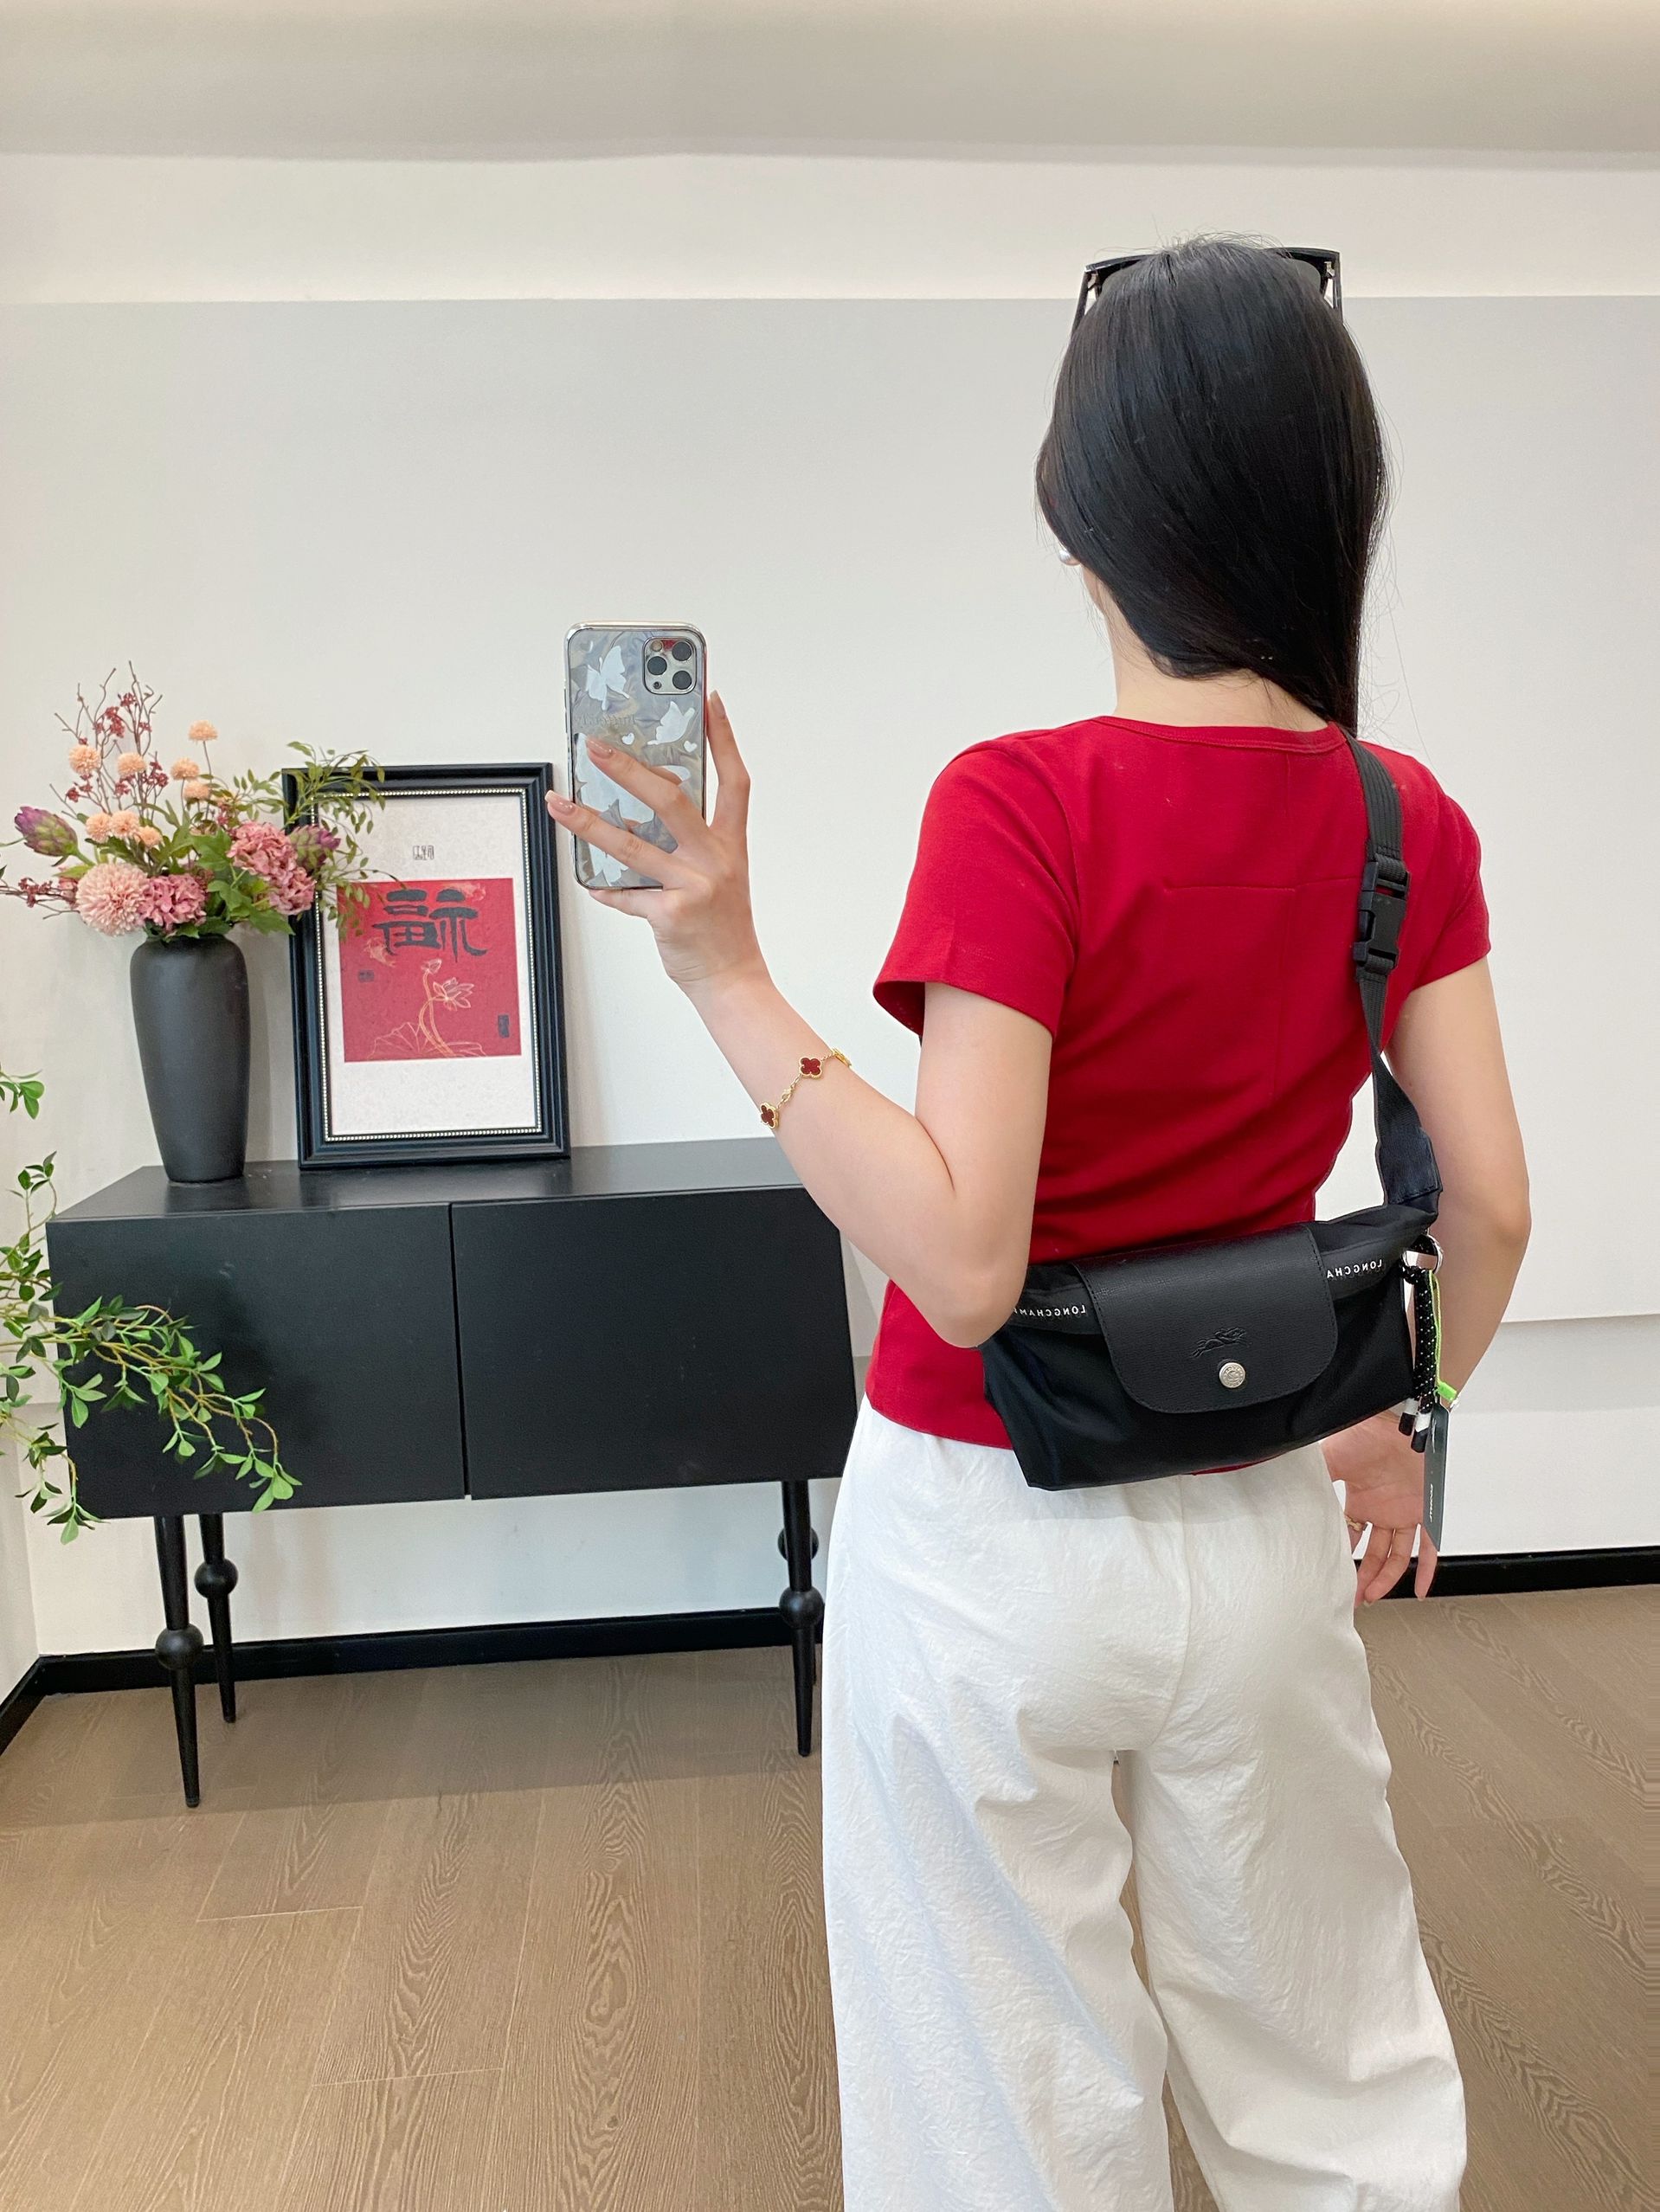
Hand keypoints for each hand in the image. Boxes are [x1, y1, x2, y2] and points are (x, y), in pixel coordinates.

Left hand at [546, 693, 765, 996]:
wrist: (732, 979)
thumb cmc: (721, 927)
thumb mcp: (719, 875)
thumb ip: (687, 843)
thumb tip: (636, 813)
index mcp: (730, 844)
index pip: (733, 780)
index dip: (723, 739)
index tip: (708, 702)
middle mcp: (715, 860)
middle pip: (671, 799)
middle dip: (631, 769)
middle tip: (598, 746)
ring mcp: (694, 886)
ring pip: (632, 844)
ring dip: (588, 822)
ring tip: (559, 803)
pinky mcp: (671, 914)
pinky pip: (625, 893)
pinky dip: (605, 888)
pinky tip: (592, 883)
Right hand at [1322, 1410, 1438, 1603]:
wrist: (1397, 1418)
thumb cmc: (1366, 1431)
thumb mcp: (1330, 1460)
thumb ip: (1310, 1478)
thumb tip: (1275, 1484)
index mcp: (1358, 1499)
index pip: (1348, 1535)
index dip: (1339, 1555)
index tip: (1328, 1573)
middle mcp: (1381, 1509)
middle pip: (1372, 1552)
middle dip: (1361, 1576)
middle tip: (1351, 1597)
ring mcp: (1404, 1511)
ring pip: (1396, 1555)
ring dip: (1385, 1578)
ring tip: (1372, 1597)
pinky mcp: (1425, 1510)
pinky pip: (1430, 1546)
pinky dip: (1427, 1570)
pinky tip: (1420, 1589)